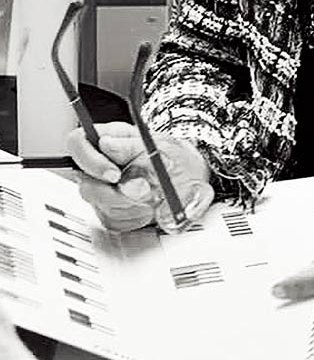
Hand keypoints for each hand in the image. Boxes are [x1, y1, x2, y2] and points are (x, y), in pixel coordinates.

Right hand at [67, 122, 214, 232]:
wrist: (189, 180)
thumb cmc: (174, 157)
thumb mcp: (158, 145)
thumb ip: (131, 146)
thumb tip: (106, 143)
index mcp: (109, 138)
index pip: (78, 144)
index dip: (91, 161)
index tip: (115, 174)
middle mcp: (100, 164)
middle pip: (87, 182)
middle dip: (117, 192)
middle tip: (144, 190)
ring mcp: (102, 189)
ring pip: (99, 204)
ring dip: (130, 205)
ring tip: (154, 196)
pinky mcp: (109, 211)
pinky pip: (113, 221)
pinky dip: (134, 217)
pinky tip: (149, 208)